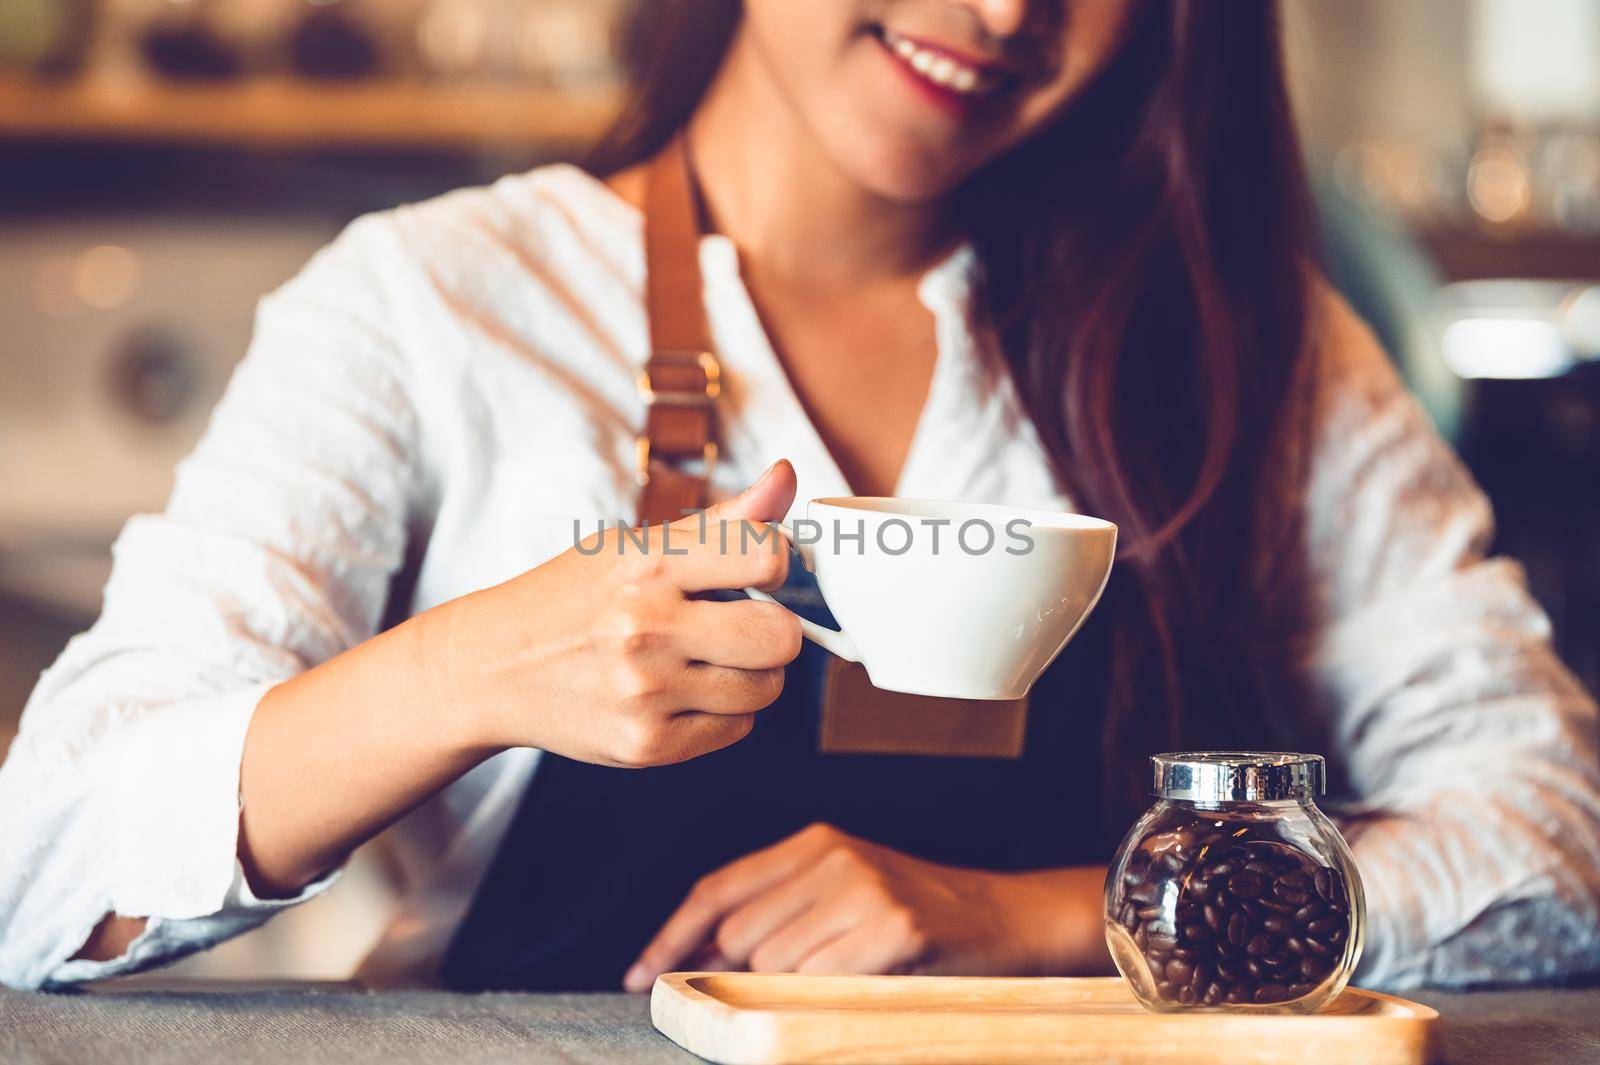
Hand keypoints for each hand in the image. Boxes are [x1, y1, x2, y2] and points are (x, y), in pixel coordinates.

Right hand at [425, 460, 802, 766]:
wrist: (493, 668)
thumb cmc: (574, 597)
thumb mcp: (635, 546)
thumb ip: (722, 520)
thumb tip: (787, 476)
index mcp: (647, 566)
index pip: (766, 556)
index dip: (776, 564)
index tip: (756, 572)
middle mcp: (646, 628)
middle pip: (781, 638)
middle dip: (774, 630)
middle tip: (741, 625)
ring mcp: (646, 693)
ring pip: (766, 689)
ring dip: (750, 674)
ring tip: (705, 659)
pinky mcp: (647, 744)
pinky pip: (737, 730)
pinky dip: (722, 712)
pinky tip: (681, 692)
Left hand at [624, 823, 1108, 990]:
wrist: (1005, 920)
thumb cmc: (914, 918)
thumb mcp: (840, 897)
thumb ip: (772, 917)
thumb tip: (691, 957)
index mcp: (814, 842)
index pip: (717, 888)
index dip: (669, 935)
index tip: (638, 975)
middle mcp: (834, 857)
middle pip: (738, 935)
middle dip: (737, 976)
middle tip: (765, 997)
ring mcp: (865, 889)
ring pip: (774, 966)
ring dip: (790, 993)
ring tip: (839, 982)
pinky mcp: (895, 928)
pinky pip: (821, 983)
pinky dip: (827, 1001)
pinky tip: (861, 986)